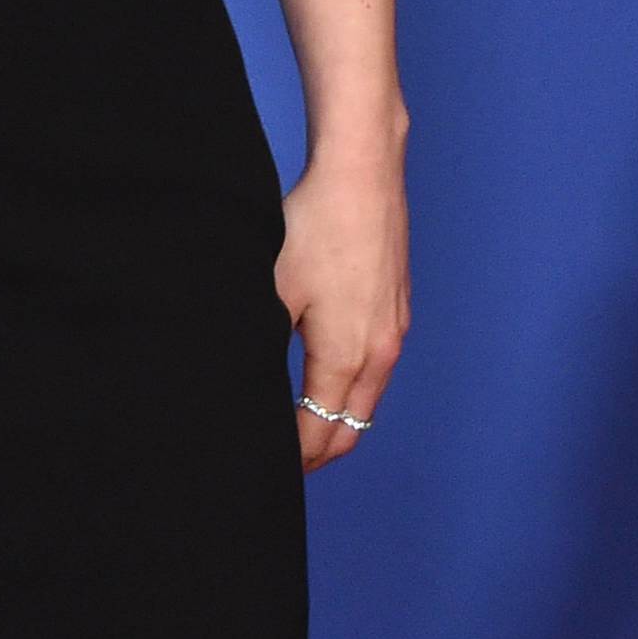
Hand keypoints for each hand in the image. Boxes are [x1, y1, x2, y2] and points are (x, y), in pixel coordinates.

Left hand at [276, 147, 410, 469]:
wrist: (363, 174)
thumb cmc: (315, 227)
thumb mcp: (273, 292)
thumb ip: (260, 349)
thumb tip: (239, 386)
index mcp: (346, 357)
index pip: (318, 434)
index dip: (288, 458)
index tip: (259, 464)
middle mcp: (379, 353)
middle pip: (350, 430)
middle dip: (316, 452)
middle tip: (279, 462)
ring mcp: (394, 332)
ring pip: (367, 401)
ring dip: (336, 421)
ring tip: (297, 424)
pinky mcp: (398, 310)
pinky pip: (377, 371)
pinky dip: (352, 390)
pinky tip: (325, 376)